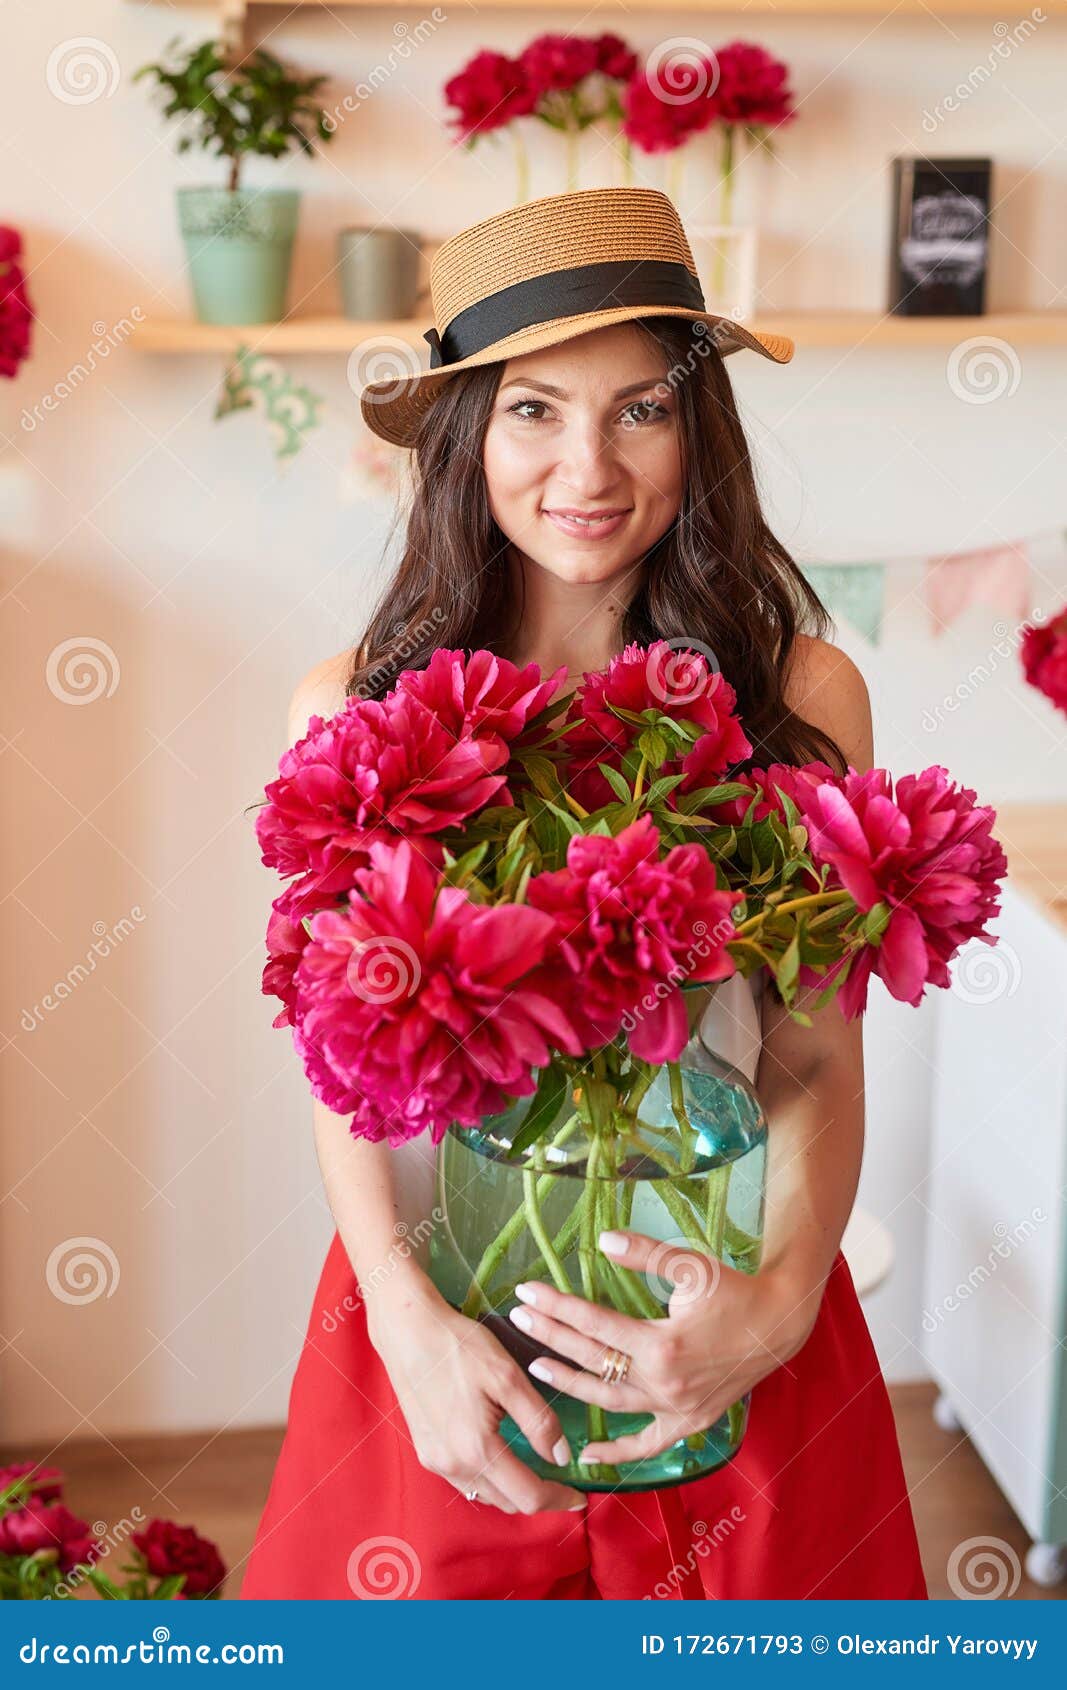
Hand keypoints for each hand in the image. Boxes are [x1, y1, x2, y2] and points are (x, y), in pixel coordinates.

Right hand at [367, 1270, 586, 1514]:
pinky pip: (466, 1480)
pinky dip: (489, 1477)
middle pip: (507, 1502)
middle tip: (560, 1478)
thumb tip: (560, 1458)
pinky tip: (498, 1453)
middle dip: (537, 1495)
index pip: (527, 1496)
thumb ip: (539, 1421)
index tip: (579, 1496)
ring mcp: (434, 1461)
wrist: (407, 1330)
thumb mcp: (508, 1377)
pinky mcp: (425, 1451)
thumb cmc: (459, 1347)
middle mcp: (453, 1466)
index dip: (558, 1500)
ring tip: (533, 1466)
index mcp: (477, 1449)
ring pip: (485, 1494)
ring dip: (512, 1489)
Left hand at [506, 1229, 815, 1465]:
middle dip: (552, 1337)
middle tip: (518, 1318)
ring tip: (536, 1367)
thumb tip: (604, 1241)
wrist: (778, 1325)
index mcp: (661, 1345)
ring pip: (609, 1402)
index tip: (526, 1293)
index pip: (594, 1325)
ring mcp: (675, 1408)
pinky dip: (619, 1453)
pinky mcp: (688, 1422)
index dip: (556, 1307)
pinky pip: (647, 1444)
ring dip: (570, 1386)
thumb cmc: (733, 1292)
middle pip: (593, 1360)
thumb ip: (645, 1254)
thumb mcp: (691, 1266)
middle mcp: (663, 1383)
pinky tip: (588, 1454)